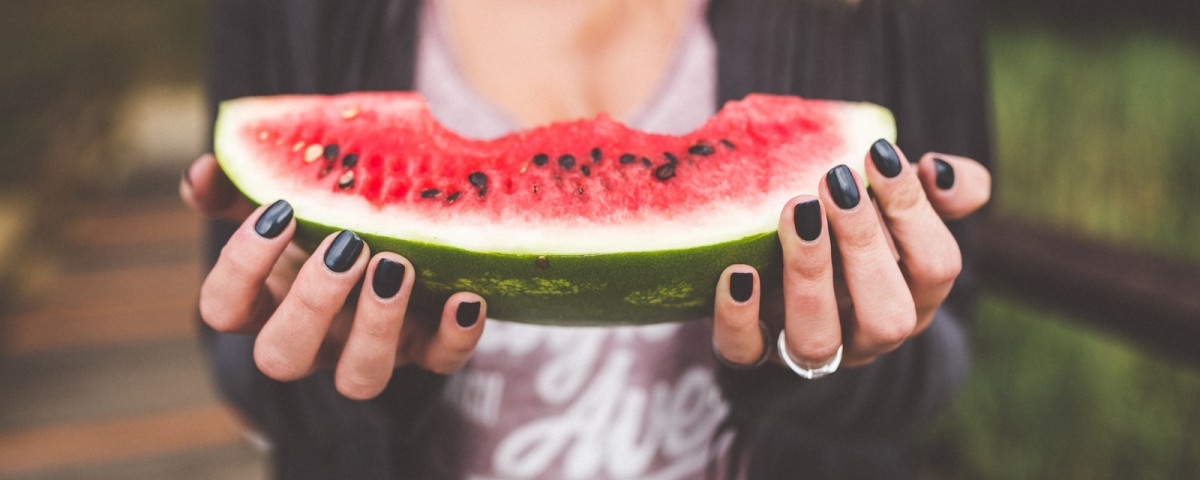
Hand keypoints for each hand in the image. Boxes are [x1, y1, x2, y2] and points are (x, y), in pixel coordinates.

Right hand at [180, 154, 486, 399]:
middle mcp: (314, 341)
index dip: (241, 267)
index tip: (278, 212)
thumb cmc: (326, 220)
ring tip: (397, 265)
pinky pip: (442, 363)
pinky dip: (456, 336)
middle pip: (283, 357)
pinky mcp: (429, 351)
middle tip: (347, 245)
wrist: (404, 231)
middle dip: (311, 303)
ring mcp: (372, 352)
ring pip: (360, 379)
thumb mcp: (286, 201)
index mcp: (268, 302)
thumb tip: (199, 172)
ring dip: (377, 325)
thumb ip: (238, 187)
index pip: (223, 309)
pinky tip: (465, 296)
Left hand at [712, 142, 990, 369]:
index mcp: (914, 296)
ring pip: (818, 341)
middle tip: (835, 182)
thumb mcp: (903, 202)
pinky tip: (738, 271)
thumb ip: (948, 185)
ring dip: (809, 275)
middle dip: (864, 246)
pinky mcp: (753, 350)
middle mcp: (868, 334)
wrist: (790, 262)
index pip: (936, 267)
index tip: (878, 154)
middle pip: (887, 317)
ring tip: (797, 211)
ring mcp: (811, 348)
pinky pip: (744, 352)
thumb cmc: (858, 224)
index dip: (913, 212)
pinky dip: (737, 317)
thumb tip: (937, 170)